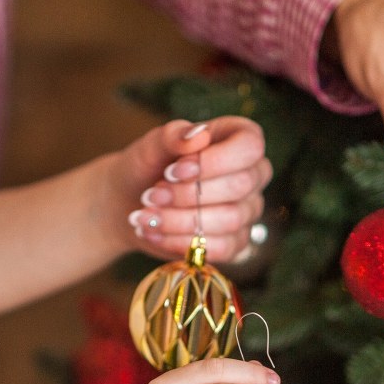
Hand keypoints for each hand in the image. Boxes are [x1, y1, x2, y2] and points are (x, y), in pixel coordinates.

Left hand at [114, 117, 271, 262]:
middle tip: (152, 195)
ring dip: (180, 220)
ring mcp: (247, 212)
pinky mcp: (235, 243)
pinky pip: (221, 248)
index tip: (173, 170)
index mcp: (240, 140)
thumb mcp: (152, 145)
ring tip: (147, 215)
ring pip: (229, 220)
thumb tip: (198, 136)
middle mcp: (252, 176)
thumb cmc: (148, 166)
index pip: (250, 147)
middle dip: (189, 194)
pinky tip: (155, 233)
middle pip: (240, 186)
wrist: (131, 201)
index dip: (214, 161)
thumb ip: (173, 135)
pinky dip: (181, 243)